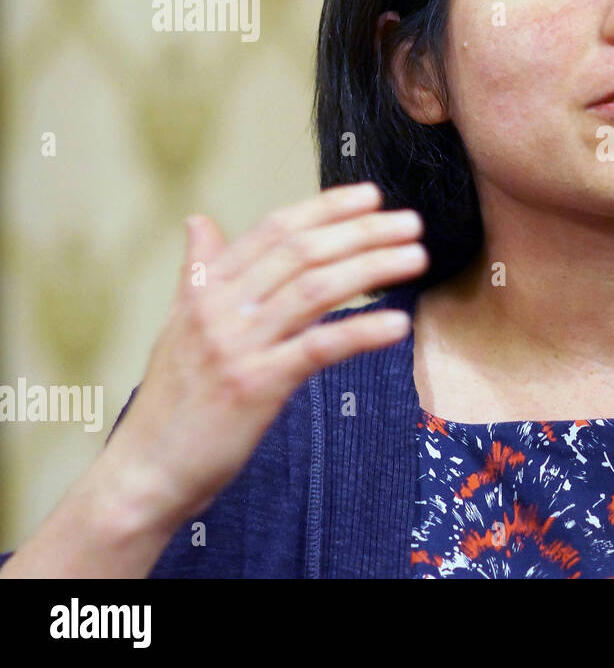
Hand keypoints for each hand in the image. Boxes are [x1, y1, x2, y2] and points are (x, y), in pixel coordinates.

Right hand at [108, 182, 428, 527]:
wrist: (145, 471)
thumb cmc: (171, 403)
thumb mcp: (178, 326)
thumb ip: (198, 273)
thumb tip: (199, 221)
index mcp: (206, 290)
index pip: (273, 231)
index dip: (325, 209)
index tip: (370, 195)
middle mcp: (221, 309)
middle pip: (302, 252)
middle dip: (362, 232)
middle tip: (410, 223)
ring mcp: (239, 346)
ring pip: (315, 289)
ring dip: (372, 268)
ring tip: (415, 258)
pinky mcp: (257, 386)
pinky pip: (319, 348)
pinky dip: (362, 331)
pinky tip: (398, 324)